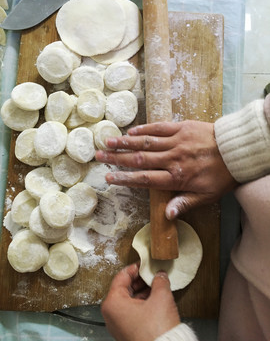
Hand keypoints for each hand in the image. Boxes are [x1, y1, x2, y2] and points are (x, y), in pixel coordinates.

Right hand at [95, 120, 237, 218]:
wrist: (236, 150)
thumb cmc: (222, 175)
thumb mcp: (206, 196)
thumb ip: (184, 203)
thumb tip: (167, 216)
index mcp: (176, 177)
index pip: (144, 179)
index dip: (125, 178)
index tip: (109, 177)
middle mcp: (171, 159)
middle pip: (139, 159)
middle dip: (117, 158)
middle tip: (99, 156)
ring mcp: (175, 141)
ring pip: (145, 142)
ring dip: (125, 142)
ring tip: (108, 141)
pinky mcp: (181, 127)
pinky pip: (159, 127)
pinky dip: (144, 129)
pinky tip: (131, 131)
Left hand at [101, 263, 179, 340]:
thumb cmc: (156, 331)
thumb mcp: (161, 298)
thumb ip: (160, 281)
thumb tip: (160, 275)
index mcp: (112, 303)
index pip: (122, 276)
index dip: (135, 267)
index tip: (145, 263)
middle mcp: (111, 314)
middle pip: (124, 287)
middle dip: (140, 279)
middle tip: (152, 273)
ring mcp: (118, 324)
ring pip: (129, 299)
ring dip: (143, 290)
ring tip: (156, 284)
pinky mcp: (126, 331)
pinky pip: (132, 311)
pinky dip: (142, 302)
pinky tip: (155, 298)